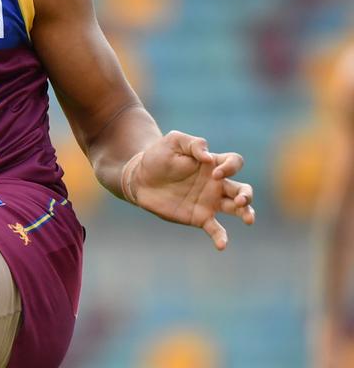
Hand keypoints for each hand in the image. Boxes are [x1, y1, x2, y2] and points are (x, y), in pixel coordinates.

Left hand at [129, 130, 255, 249]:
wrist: (139, 178)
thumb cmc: (158, 156)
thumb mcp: (173, 141)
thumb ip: (193, 144)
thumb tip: (208, 157)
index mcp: (212, 164)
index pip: (235, 162)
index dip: (231, 167)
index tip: (215, 173)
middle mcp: (216, 184)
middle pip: (243, 189)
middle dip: (247, 195)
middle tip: (241, 200)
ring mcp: (209, 202)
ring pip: (237, 209)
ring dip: (246, 213)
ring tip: (248, 219)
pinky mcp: (199, 217)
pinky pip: (215, 229)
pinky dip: (221, 237)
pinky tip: (222, 245)